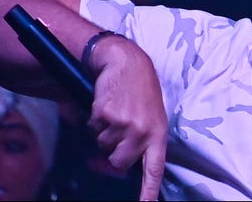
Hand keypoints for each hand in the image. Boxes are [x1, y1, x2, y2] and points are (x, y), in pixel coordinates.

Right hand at [86, 36, 166, 200]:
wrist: (127, 62)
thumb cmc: (141, 90)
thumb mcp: (152, 115)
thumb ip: (143, 138)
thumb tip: (121, 163)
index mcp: (158, 133)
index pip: (155, 169)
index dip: (149, 191)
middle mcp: (142, 131)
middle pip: (119, 162)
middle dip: (113, 152)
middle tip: (118, 130)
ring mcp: (124, 124)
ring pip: (103, 145)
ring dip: (104, 132)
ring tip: (115, 111)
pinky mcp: (106, 115)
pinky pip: (93, 129)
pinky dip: (95, 120)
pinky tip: (106, 105)